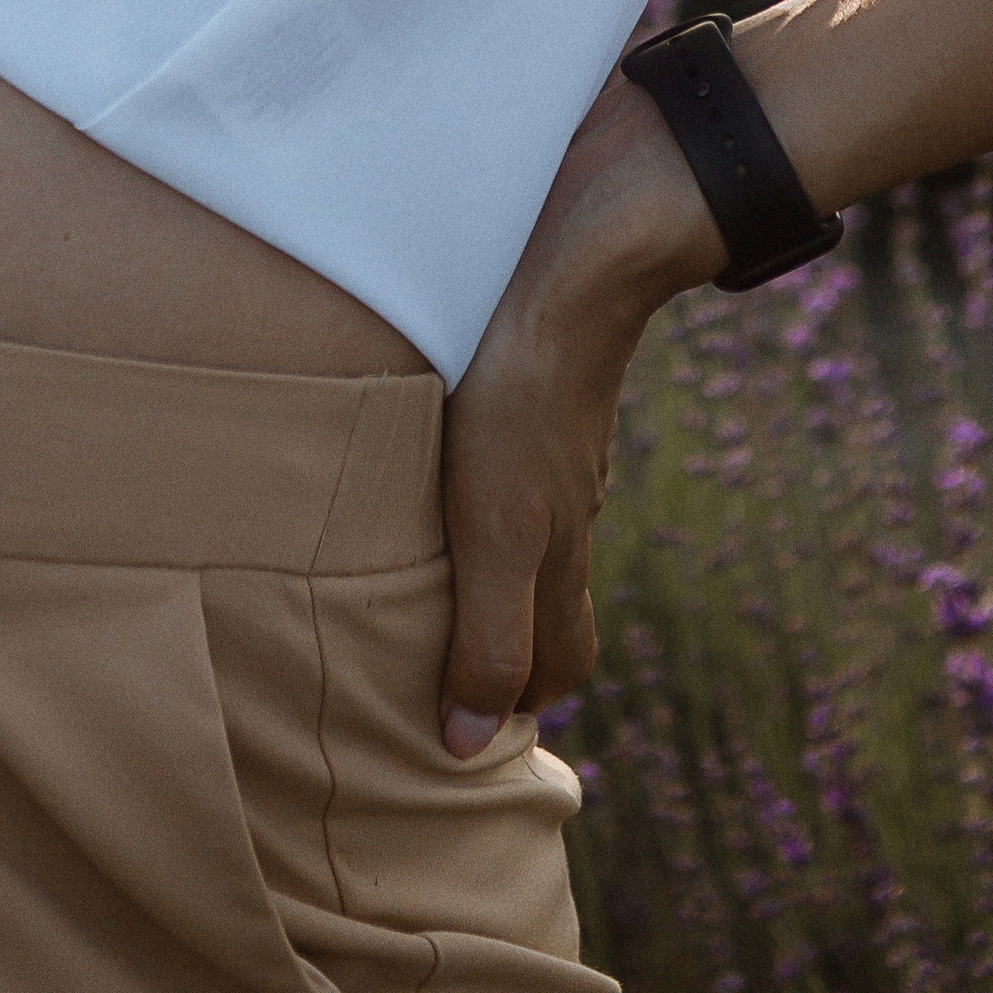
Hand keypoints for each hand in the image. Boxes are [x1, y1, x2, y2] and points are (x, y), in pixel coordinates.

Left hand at [436, 70, 720, 757]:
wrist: (577, 248)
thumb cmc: (525, 389)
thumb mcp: (497, 525)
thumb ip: (489, 630)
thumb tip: (468, 745)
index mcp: (557, 545)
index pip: (557, 658)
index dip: (521, 701)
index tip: (467, 731)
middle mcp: (564, 497)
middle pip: (543, 595)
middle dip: (502, 640)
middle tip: (436, 663)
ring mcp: (557, 435)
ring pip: (528, 520)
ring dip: (482, 555)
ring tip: (414, 568)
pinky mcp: (533, 371)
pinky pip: (511, 451)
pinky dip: (476, 480)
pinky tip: (436, 455)